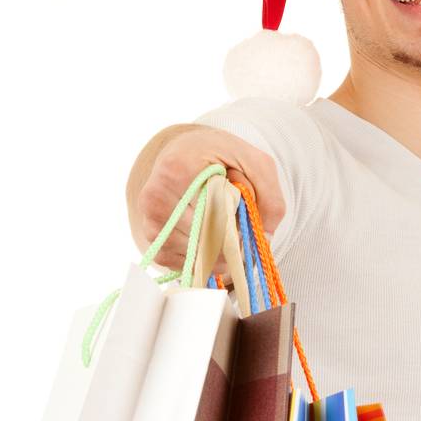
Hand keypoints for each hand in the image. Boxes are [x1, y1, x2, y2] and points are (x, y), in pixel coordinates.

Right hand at [131, 125, 286, 280]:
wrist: (185, 154)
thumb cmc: (220, 158)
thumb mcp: (255, 163)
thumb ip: (270, 195)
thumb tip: (265, 238)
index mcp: (176, 171)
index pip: (214, 214)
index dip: (237, 223)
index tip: (243, 215)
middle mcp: (154, 199)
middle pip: (206, 240)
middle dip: (231, 240)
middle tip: (237, 221)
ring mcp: (150, 225)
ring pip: (198, 257)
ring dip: (221, 252)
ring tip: (221, 223)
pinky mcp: (154, 245)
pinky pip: (188, 266)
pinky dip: (207, 259)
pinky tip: (208, 235)